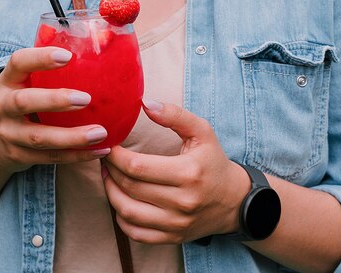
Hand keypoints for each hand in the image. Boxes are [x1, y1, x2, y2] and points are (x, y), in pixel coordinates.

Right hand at [0, 47, 110, 173]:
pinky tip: (100, 149)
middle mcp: (3, 106)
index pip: (18, 62)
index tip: (68, 56)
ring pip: (39, 138)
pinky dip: (77, 155)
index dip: (40, 58)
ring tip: (100, 132)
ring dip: (72, 136)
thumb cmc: (24, 102)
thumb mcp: (27, 83)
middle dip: (55, 100)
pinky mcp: (20, 157)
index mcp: (8, 81)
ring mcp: (10, 134)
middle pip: (24, 102)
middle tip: (86, 98)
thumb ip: (52, 72)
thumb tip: (103, 47)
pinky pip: (51, 158)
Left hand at [102, 100, 249, 243]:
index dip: (115, 155)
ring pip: (128, 212)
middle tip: (105, 158)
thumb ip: (174, 115)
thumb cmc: (213, 162)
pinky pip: (136, 233)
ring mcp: (177, 223)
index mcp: (188, 173)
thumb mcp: (202, 132)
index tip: (110, 145)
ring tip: (108, 176)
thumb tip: (145, 104)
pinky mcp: (173, 237)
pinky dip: (121, 218)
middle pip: (130, 187)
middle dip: (110, 170)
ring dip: (110, 193)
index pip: (137, 166)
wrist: (235, 200)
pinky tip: (121, 200)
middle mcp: (182, 202)